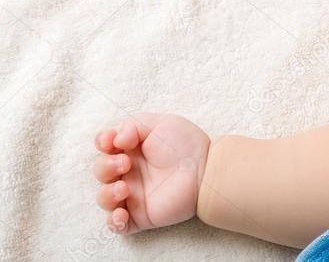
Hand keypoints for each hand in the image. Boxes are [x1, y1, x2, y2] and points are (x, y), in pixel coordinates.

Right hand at [93, 112, 210, 234]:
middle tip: (126, 163)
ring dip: (107, 194)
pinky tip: (122, 213)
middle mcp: (130, 172)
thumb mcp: (160, 123)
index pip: (105, 147)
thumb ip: (132, 125)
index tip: (110, 142)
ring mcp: (134, 194)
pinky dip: (114, 222)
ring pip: (105, 199)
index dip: (101, 143)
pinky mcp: (141, 215)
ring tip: (124, 188)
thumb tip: (115, 139)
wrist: (206, 170)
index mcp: (132, 149)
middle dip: (106, 167)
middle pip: (101, 171)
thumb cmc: (185, 144)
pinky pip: (119, 226)